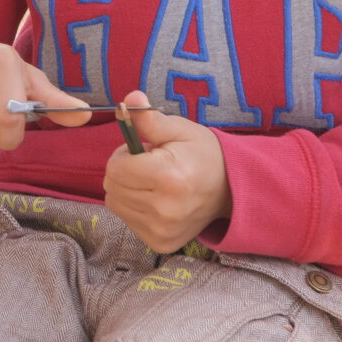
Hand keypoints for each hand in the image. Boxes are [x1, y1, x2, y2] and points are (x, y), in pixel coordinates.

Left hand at [102, 91, 232, 252]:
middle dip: (123, 171)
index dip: (123, 154)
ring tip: (152, 181)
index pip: (115, 168)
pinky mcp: (160, 243)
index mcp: (169, 177)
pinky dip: (134, 207)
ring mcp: (162, 230)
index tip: (143, 150)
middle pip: (111, 186)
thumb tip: (130, 98)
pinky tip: (155, 199)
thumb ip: (150, 118)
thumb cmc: (202, 154)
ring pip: (115, 204)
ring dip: (126, 190)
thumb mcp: (179, 130)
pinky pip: (127, 220)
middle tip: (148, 165)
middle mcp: (164, 209)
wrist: (230, 189)